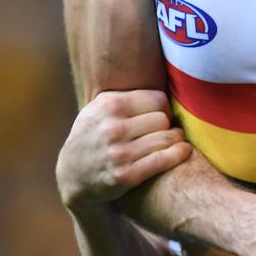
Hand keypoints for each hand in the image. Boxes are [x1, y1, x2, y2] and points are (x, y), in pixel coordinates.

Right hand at [56, 89, 191, 208]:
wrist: (72, 175)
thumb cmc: (93, 134)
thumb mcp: (99, 107)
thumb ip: (126, 95)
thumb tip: (162, 79)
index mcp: (109, 106)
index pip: (158, 99)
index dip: (164, 107)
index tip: (162, 114)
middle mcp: (112, 128)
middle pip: (163, 119)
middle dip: (168, 125)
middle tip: (166, 130)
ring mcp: (119, 153)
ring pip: (166, 138)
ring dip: (176, 140)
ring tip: (175, 140)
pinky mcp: (125, 175)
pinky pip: (162, 160)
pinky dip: (178, 154)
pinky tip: (183, 150)